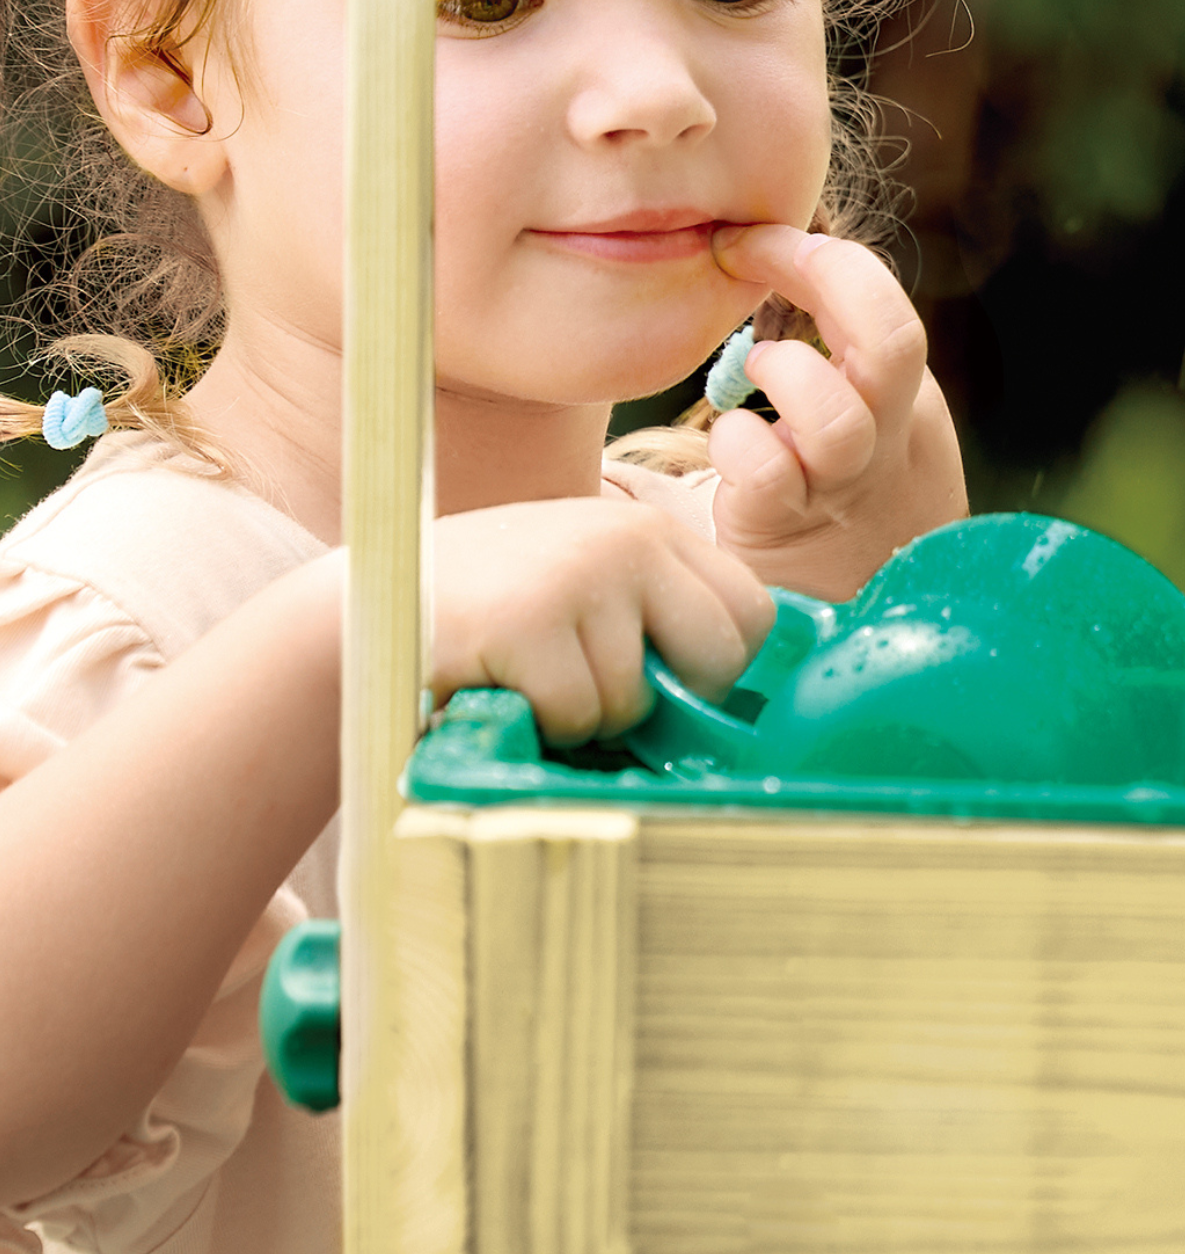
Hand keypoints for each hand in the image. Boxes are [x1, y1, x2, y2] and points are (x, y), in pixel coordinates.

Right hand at [428, 496, 773, 743]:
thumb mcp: (587, 585)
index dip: (719, 669)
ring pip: (633, 699)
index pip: (751, 610)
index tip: (672, 689)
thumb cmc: (492, 613)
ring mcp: (579, 576)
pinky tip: (502, 687)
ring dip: (583, 719)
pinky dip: (541, 724)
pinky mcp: (526, 622)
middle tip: (606, 704)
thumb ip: (654, 617)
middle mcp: (627, 539)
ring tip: (531, 682)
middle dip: (671, 703)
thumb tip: (733, 708)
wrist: (363, 606)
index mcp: (652, 529)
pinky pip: (573, 714)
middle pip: (720, 655)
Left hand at [704, 225, 969, 599]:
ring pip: (839, 420)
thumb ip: (797, 369)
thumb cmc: (810, 513)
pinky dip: (738, 448)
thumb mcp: (828, 432)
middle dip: (826, 277)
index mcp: (903, 399)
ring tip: (753, 378)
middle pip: (896, 339)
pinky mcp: (792, 530)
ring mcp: (847, 489)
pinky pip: (770, 476)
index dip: (824, 260)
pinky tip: (729, 455)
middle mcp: (889, 436)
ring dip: (784, 379)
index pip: (887, 306)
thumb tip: (707, 291)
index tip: (749, 240)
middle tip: (751, 256)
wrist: (841, 633)